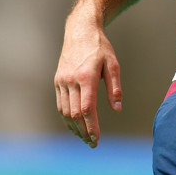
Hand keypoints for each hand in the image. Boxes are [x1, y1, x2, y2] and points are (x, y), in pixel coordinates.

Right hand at [54, 17, 121, 147]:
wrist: (80, 31)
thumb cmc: (99, 47)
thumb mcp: (113, 63)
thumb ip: (115, 86)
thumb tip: (117, 108)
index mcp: (87, 76)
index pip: (87, 108)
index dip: (91, 126)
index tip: (97, 138)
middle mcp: (71, 80)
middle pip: (75, 114)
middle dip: (83, 131)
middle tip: (92, 143)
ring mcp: (62, 81)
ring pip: (65, 111)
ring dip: (74, 127)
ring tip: (84, 137)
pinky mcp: (58, 81)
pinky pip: (60, 104)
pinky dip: (66, 118)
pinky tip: (73, 125)